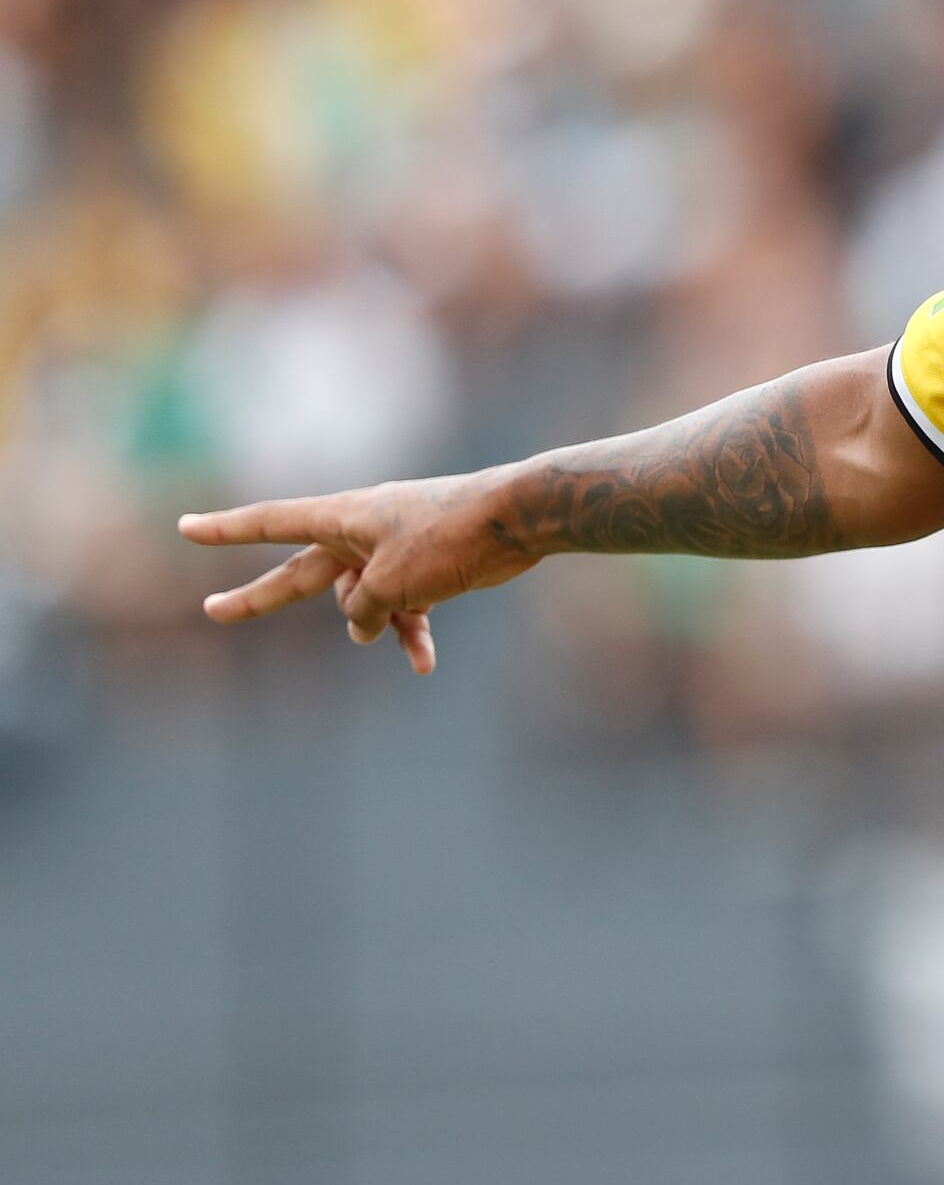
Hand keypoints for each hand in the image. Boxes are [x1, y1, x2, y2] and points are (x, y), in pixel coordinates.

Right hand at [179, 472, 537, 675]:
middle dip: (260, 599)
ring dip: (376, 622)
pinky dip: (411, 632)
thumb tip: (359, 625)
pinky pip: (403, 607)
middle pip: (300, 575)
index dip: (226, 531)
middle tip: (210, 612)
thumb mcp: (391, 582)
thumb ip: (361, 607)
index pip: (268, 523)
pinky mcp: (425, 569)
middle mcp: (359, 533)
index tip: (185, 528)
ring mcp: (392, 551)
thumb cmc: (449, 537)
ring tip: (402, 631)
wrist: (517, 519)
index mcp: (341, 519)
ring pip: (361, 600)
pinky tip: (423, 665)